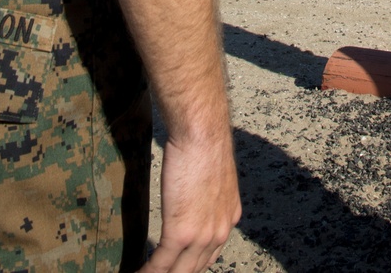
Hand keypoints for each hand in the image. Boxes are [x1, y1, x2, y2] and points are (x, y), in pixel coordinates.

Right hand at [142, 131, 241, 272]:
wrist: (202, 132)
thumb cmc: (204, 142)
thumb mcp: (214, 176)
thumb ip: (206, 195)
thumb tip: (192, 196)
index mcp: (229, 217)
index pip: (210, 253)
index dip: (192, 263)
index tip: (178, 265)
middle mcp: (220, 231)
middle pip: (196, 268)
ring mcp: (201, 236)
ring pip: (179, 272)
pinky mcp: (180, 233)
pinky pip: (161, 264)